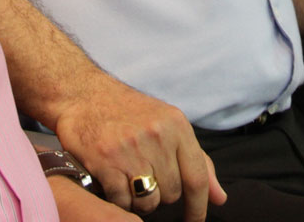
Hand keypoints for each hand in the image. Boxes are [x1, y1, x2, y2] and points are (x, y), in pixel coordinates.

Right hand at [51, 77, 225, 220]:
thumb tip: (219, 197)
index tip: (195, 221)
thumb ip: (197, 161)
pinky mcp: (106, 161)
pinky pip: (122, 200)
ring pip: (148, 201)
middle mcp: (157, 135)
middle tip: (146, 175)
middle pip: (172, 193)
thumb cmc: (128, 111)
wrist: (83, 95)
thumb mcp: (168, 124)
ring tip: (130, 177)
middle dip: (161, 193)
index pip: (197, 177)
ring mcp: (130, 149)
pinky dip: (119, 198)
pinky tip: (114, 179)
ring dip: (140, 199)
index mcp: (177, 125)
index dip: (199, 206)